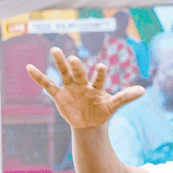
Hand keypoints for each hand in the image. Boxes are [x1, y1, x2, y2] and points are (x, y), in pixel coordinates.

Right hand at [26, 47, 144, 128]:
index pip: (99, 79)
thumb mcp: (113, 105)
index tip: (103, 67)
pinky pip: (48, 85)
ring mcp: (70, 88)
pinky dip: (39, 77)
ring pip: (64, 73)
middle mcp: (82, 84)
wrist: (88, 122)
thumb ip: (126, 97)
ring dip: (60, 63)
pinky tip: (29, 67)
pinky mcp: (59, 95)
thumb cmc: (102, 111)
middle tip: (73, 58)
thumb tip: (144, 90)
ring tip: (55, 50)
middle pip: (79, 73)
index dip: (101, 74)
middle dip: (76, 67)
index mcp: (97, 86)